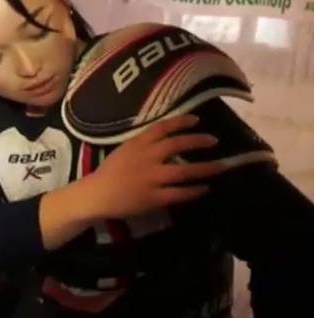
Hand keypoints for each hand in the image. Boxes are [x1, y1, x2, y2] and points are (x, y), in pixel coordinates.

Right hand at [83, 114, 228, 218]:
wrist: (96, 195)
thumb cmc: (108, 172)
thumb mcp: (124, 150)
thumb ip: (143, 145)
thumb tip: (166, 141)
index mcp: (137, 144)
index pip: (163, 127)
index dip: (181, 122)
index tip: (196, 120)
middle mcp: (147, 158)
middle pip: (178, 145)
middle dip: (198, 141)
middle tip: (213, 141)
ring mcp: (152, 178)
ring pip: (185, 171)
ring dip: (206, 168)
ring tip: (221, 166)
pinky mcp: (155, 197)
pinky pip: (180, 193)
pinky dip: (194, 191)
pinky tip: (204, 188)